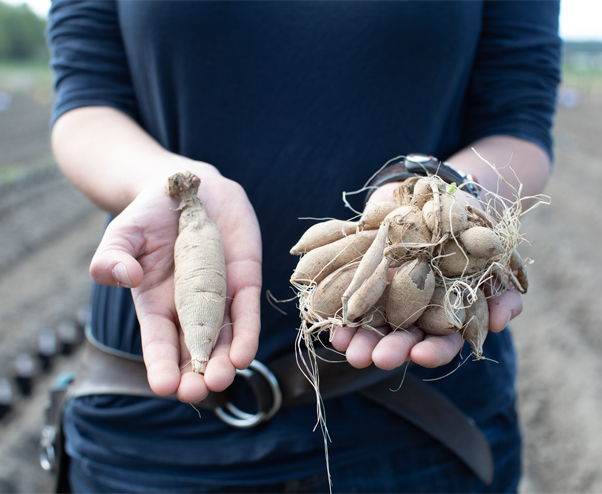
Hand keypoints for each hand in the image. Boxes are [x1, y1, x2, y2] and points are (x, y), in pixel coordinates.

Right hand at [89, 166, 261, 401]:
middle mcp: (188, 307)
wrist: (190, 187)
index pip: (158, 341)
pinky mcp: (244, 281)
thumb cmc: (150, 214)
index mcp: (155, 303)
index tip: (164, 386)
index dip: (160, 364)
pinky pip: (246, 311)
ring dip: (224, 361)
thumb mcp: (123, 232)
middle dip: (196, 373)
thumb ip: (112, 256)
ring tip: (223, 378)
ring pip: (223, 338)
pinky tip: (244, 354)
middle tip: (197, 391)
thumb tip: (125, 277)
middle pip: (193, 349)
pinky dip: (246, 332)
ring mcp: (218, 296)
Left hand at [331, 181, 522, 369]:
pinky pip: (348, 294)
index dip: (432, 352)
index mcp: (444, 315)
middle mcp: (413, 312)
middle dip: (387, 350)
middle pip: (401, 339)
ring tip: (342, 343)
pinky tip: (329, 315)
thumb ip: (500, 289)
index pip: (441, 343)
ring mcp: (386, 295)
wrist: (434, 195)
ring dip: (356, 337)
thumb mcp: (491, 256)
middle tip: (372, 358)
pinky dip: (338, 305)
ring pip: (371, 324)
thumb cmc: (468, 230)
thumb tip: (500, 321)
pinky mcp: (363, 275)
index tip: (420, 356)